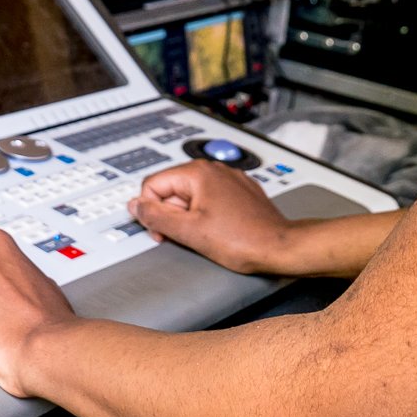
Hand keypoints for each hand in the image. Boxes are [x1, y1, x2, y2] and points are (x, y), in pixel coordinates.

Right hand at [129, 160, 292, 275]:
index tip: (161, 232)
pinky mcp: (239, 191)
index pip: (153, 185)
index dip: (151, 212)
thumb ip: (156, 216)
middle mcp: (214, 169)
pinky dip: (206, 214)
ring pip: (191, 196)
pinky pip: (210, 199)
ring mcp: (229, 179)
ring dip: (189, 217)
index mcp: (198, 172)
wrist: (279, 247)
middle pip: (172, 189)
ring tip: (205, 235)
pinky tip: (218, 231)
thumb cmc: (242, 240)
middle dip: (171, 215)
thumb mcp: (189, 232)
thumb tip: (136, 206)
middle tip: (184, 237)